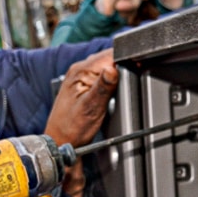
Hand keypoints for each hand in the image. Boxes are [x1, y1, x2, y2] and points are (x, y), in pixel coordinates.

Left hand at [44, 50, 118, 196]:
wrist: (62, 141)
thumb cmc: (73, 128)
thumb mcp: (92, 108)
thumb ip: (103, 87)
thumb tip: (113, 69)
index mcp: (80, 71)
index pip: (110, 55)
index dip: (126, 60)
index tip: (135, 68)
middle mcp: (79, 69)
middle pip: (109, 57)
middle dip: (123, 66)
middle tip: (126, 85)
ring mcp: (80, 75)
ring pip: (107, 65)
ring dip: (117, 73)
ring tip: (117, 90)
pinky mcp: (83, 83)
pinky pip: (102, 74)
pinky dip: (110, 80)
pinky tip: (111, 92)